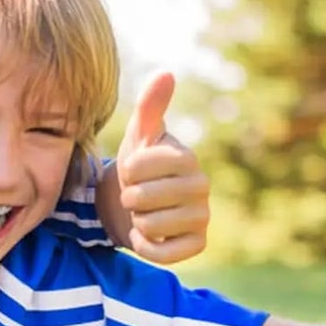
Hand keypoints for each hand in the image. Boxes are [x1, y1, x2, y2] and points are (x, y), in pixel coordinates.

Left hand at [115, 72, 210, 264]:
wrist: (138, 204)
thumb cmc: (140, 166)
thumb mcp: (140, 135)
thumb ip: (150, 107)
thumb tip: (166, 73)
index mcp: (186, 158)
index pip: (136, 167)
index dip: (124, 171)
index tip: (132, 170)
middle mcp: (201, 187)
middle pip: (140, 198)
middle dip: (128, 198)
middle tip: (137, 194)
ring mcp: (201, 218)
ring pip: (148, 226)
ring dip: (136, 221)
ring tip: (144, 212)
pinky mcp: (197, 245)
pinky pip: (161, 253)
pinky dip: (145, 246)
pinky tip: (148, 235)